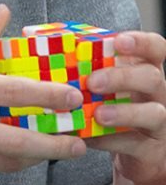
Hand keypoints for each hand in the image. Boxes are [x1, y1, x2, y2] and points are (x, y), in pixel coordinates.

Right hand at [0, 4, 86, 184]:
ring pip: (8, 161)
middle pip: (18, 140)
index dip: (47, 95)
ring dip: (37, 156)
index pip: (10, 91)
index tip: (72, 96)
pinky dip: (8, 162)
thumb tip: (1, 12)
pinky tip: (20, 154)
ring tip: (57, 148)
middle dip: (54, 142)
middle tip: (77, 140)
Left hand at [87, 30, 165, 184]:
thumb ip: (77, 60)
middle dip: (122, 77)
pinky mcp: (151, 149)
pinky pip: (134, 143)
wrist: (133, 149)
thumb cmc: (109, 104)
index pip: (155, 48)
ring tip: (98, 114)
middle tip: (92, 82)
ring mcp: (158, 122)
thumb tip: (31, 35)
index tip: (118, 41)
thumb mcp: (99, 80)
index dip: (140, 42)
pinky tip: (90, 138)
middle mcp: (156, 92)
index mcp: (143, 68)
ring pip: (153, 113)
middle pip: (152, 77)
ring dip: (123, 112)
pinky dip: (110, 140)